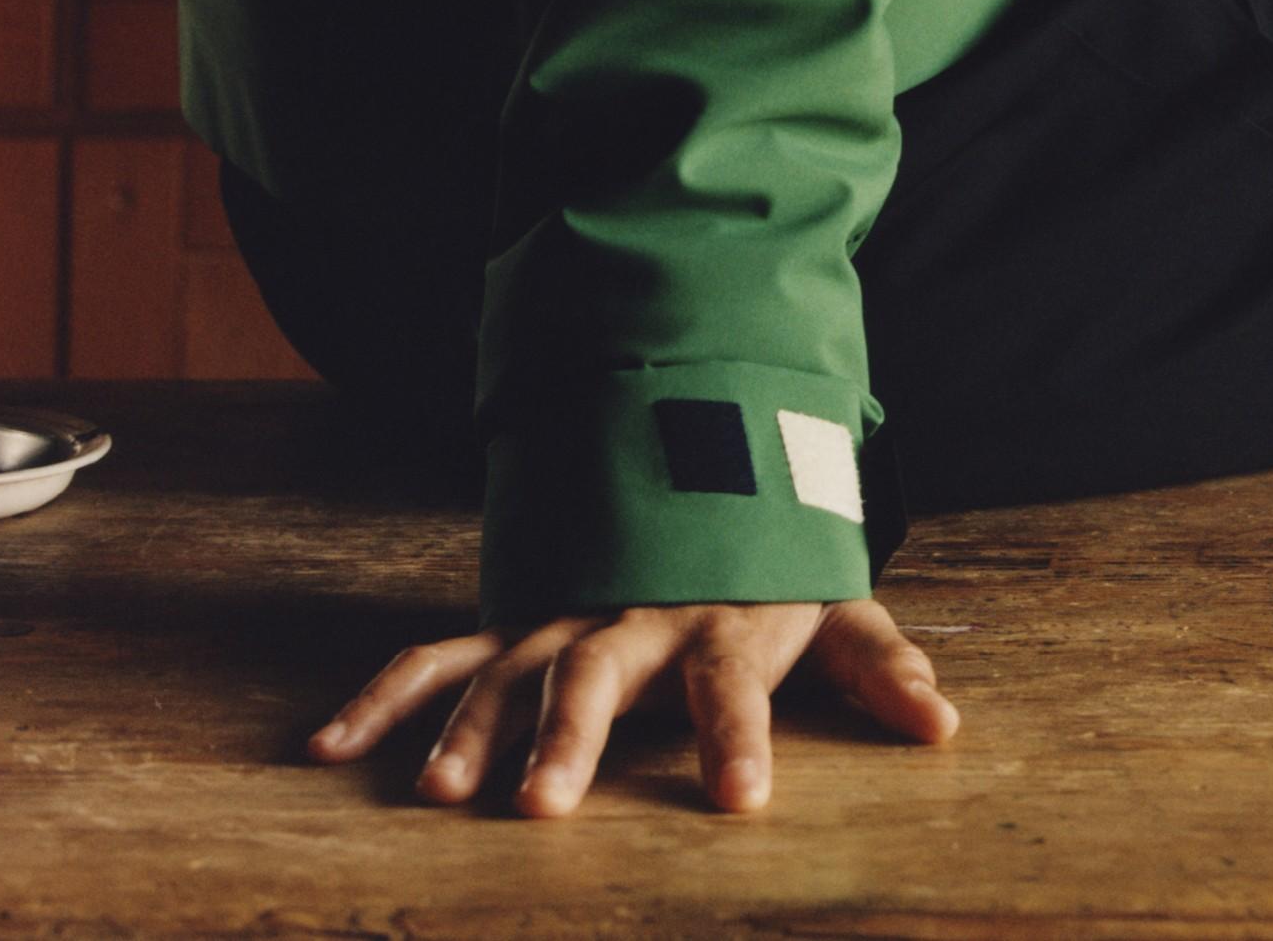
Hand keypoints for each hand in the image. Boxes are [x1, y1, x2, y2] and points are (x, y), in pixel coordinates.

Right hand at [309, 596, 958, 814]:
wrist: (697, 461)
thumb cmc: (770, 559)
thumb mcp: (832, 602)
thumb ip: (881, 666)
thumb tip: (945, 726)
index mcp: (717, 620)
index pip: (732, 684)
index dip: (741, 739)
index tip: (742, 803)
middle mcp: (630, 619)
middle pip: (597, 678)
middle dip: (569, 741)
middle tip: (543, 811)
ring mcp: (561, 619)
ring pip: (508, 673)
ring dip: (472, 732)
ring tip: (438, 797)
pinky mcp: (510, 626)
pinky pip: (438, 658)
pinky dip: (383, 698)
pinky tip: (327, 750)